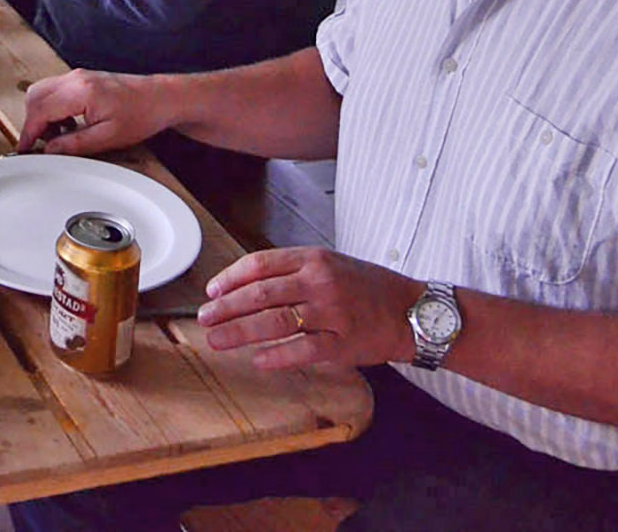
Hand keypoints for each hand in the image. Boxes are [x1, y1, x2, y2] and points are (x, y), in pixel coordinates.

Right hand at [17, 68, 175, 153]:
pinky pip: (54, 90)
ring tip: (60, 135)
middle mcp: (75, 78)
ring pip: (41, 92)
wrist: (161, 97)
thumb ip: (74, 144)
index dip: (29, 132)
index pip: (40, 110)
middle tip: (43, 144)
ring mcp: (77, 75)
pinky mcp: (81, 78)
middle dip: (33, 122)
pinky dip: (52, 108)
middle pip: (34, 96)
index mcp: (81, 91)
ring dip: (42, 115)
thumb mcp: (108, 137)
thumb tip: (50, 150)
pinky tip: (68, 124)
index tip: (25, 148)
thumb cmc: (141, 115)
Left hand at [198, 247, 421, 371]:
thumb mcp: (331, 264)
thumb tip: (245, 284)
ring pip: (275, 322)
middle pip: (260, 294)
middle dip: (226, 308)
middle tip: (204, 319)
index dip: (230, 278)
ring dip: (239, 332)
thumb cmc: (368, 287)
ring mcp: (332, 313)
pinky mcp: (344, 343)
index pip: (260, 263)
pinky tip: (257, 360)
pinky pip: (302, 350)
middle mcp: (320, 282)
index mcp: (314, 258)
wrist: (413, 311)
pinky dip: (276, 356)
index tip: (211, 292)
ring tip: (216, 339)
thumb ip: (292, 270)